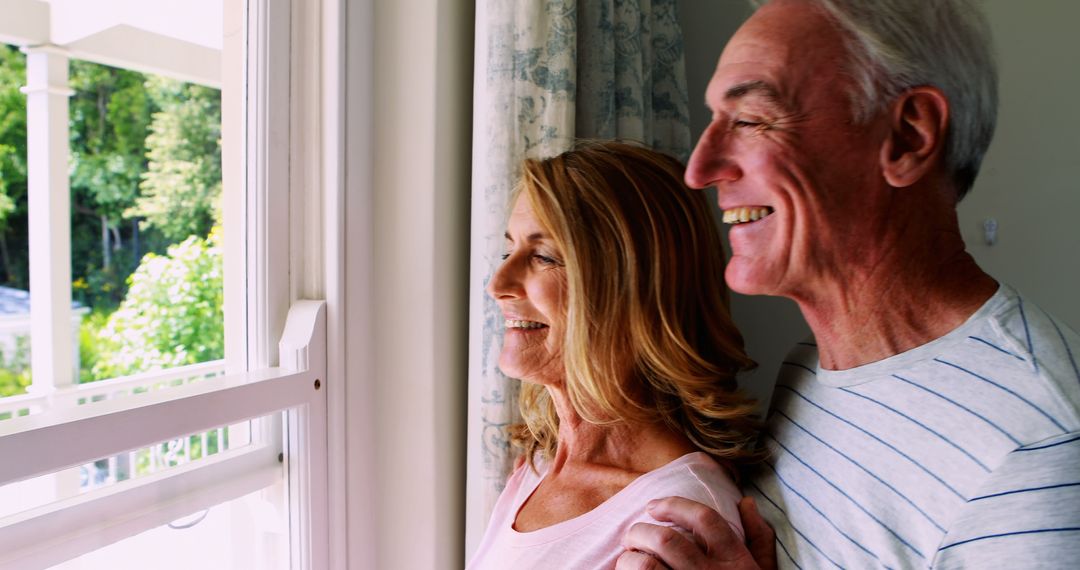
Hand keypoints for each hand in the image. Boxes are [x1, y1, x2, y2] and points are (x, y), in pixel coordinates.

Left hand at [616, 497, 776, 569]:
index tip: (653, 506)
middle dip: (641, 531)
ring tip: (628, 556)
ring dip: (629, 557)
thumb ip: (759, 539)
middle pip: (667, 540)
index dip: (674, 505)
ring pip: (647, 565)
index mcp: (734, 562)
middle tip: (633, 535)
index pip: (704, 519)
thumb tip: (745, 502)